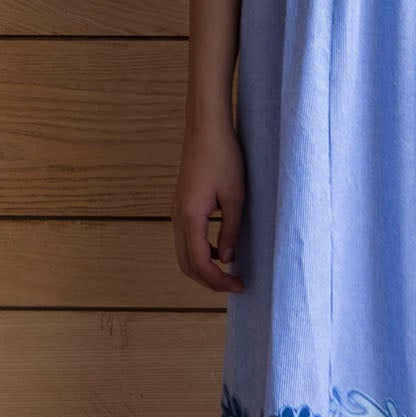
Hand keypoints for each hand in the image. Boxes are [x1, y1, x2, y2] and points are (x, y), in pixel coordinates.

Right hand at [173, 124, 247, 292]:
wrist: (205, 130)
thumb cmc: (223, 158)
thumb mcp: (235, 196)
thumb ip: (230, 229)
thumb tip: (228, 258)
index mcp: (190, 218)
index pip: (200, 263)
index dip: (218, 281)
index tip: (239, 286)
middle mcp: (177, 218)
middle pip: (187, 265)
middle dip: (209, 281)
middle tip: (235, 285)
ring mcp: (176, 213)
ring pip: (184, 254)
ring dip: (204, 268)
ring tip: (230, 273)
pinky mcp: (181, 207)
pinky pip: (187, 239)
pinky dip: (201, 253)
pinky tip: (223, 250)